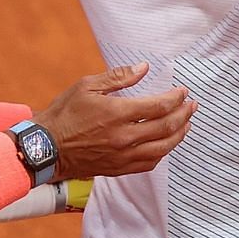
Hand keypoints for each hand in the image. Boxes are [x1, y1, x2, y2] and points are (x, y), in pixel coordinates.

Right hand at [35, 63, 194, 180]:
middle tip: (192, 106)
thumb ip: (118, 77)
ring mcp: (122, 156)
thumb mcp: (87, 86)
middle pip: (166, 127)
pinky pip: (150, 163)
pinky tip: (166, 144)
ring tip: (186, 124)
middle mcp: (124, 137)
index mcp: (117, 113)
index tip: (182, 91)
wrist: (46, 148)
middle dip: (184, 114)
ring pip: (163, 148)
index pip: (159, 106)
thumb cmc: (64, 114)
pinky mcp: (118, 169)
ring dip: (179, 135)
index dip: (176, 98)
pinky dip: (163, 153)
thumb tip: (144, 68)